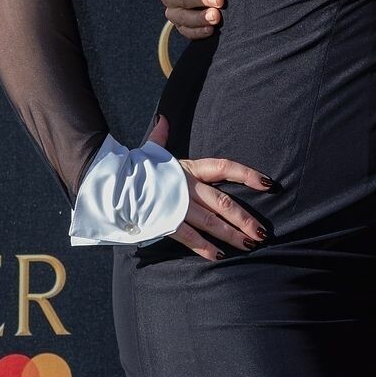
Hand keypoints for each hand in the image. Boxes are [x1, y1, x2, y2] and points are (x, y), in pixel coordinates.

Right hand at [143, 114, 272, 260]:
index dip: (248, 174)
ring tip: (248, 244)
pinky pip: (188, 237)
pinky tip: (219, 256)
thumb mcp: (150, 150)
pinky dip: (204, 247)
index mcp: (189, 167)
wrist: (107, 180)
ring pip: (211, 221)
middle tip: (262, 232)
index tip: (268, 184)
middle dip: (245, 218)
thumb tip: (164, 120)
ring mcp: (177, 204)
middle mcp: (187, 185)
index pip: (225, 167)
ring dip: (231, 234)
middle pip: (223, 202)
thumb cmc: (132, 167)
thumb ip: (161, 136)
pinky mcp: (164, 221)